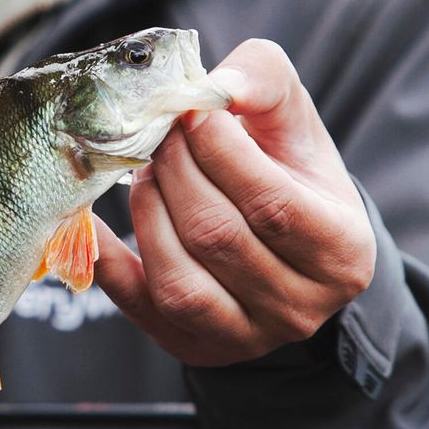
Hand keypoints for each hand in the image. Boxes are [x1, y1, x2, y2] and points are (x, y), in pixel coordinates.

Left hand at [94, 39, 375, 366]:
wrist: (283, 248)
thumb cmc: (288, 174)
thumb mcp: (294, 124)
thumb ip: (265, 82)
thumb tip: (218, 84)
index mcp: (341, 251)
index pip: (271, 202)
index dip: (219, 151)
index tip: (190, 109)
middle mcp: (299, 307)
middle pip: (217, 236)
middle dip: (175, 171)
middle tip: (158, 133)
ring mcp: (245, 337)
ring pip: (178, 280)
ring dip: (147, 211)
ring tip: (145, 170)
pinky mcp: (192, 346)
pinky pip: (136, 306)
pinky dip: (105, 259)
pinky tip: (87, 218)